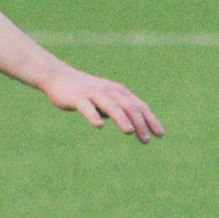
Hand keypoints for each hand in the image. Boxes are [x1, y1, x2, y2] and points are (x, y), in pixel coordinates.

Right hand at [38, 65, 161, 141]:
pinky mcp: (78, 98)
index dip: (150, 119)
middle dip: (139, 123)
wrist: (58, 77)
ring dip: (121, 118)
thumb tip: (133, 124)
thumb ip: (119, 108)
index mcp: (118, 91)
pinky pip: (87, 107)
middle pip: (128, 106)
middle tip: (146, 140)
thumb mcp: (106, 98)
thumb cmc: (85, 91)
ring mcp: (93, 94)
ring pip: (111, 106)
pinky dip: (93, 115)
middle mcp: (108, 91)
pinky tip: (99, 126)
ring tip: (130, 131)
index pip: (138, 106)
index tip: (160, 134)